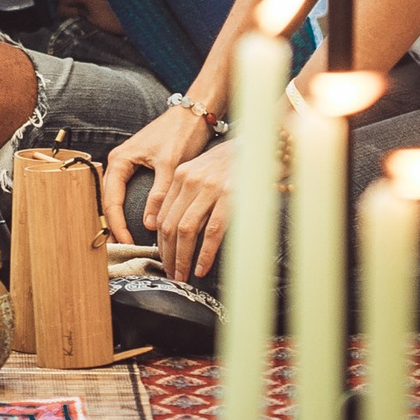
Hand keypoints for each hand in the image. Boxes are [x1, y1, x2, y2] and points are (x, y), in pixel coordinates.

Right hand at [102, 102, 218, 249]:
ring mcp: (129, 164)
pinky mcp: (141, 167)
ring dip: (121, 218)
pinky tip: (139, 222)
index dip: (117, 224)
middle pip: (110, 200)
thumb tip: (149, 225)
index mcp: (120, 160)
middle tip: (123, 248)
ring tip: (128, 241)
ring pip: (118, 197)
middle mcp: (120, 162)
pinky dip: (130, 209)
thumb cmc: (180, 133)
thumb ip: (159, 195)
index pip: (111, 200)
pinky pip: (129, 192)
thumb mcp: (170, 165)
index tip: (126, 243)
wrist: (193, 114)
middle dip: (115, 225)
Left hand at [151, 140, 238, 280]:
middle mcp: (191, 180)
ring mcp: (210, 188)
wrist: (260, 144)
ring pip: (186, 230)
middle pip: (169, 225)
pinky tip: (201, 267)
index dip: (160, 241)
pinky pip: (212, 231)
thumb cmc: (231, 162)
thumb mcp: (202, 170)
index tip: (163, 259)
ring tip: (182, 275)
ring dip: (182, 258)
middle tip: (171, 274)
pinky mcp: (230, 197)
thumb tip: (171, 226)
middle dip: (168, 254)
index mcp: (181, 175)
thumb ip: (185, 193)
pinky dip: (204, 253)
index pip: (162, 215)